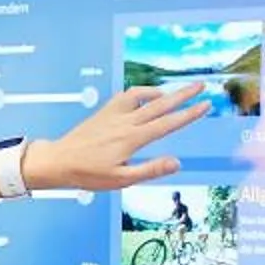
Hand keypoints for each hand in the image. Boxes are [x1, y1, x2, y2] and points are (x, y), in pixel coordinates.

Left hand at [20, 83, 209, 191]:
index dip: (189, 114)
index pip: (168, 124)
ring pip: (143, 96)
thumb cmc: (89, 174)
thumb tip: (177, 163)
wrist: (59, 161)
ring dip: (161, 92)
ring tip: (175, 93)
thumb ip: (150, 170)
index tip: (206, 105)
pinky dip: (140, 92)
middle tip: (201, 86)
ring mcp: (114, 114)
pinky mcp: (104, 112)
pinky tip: (146, 97)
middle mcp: (125, 122)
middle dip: (183, 95)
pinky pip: (126, 95)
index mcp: (132, 138)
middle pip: (160, 104)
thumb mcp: (121, 179)